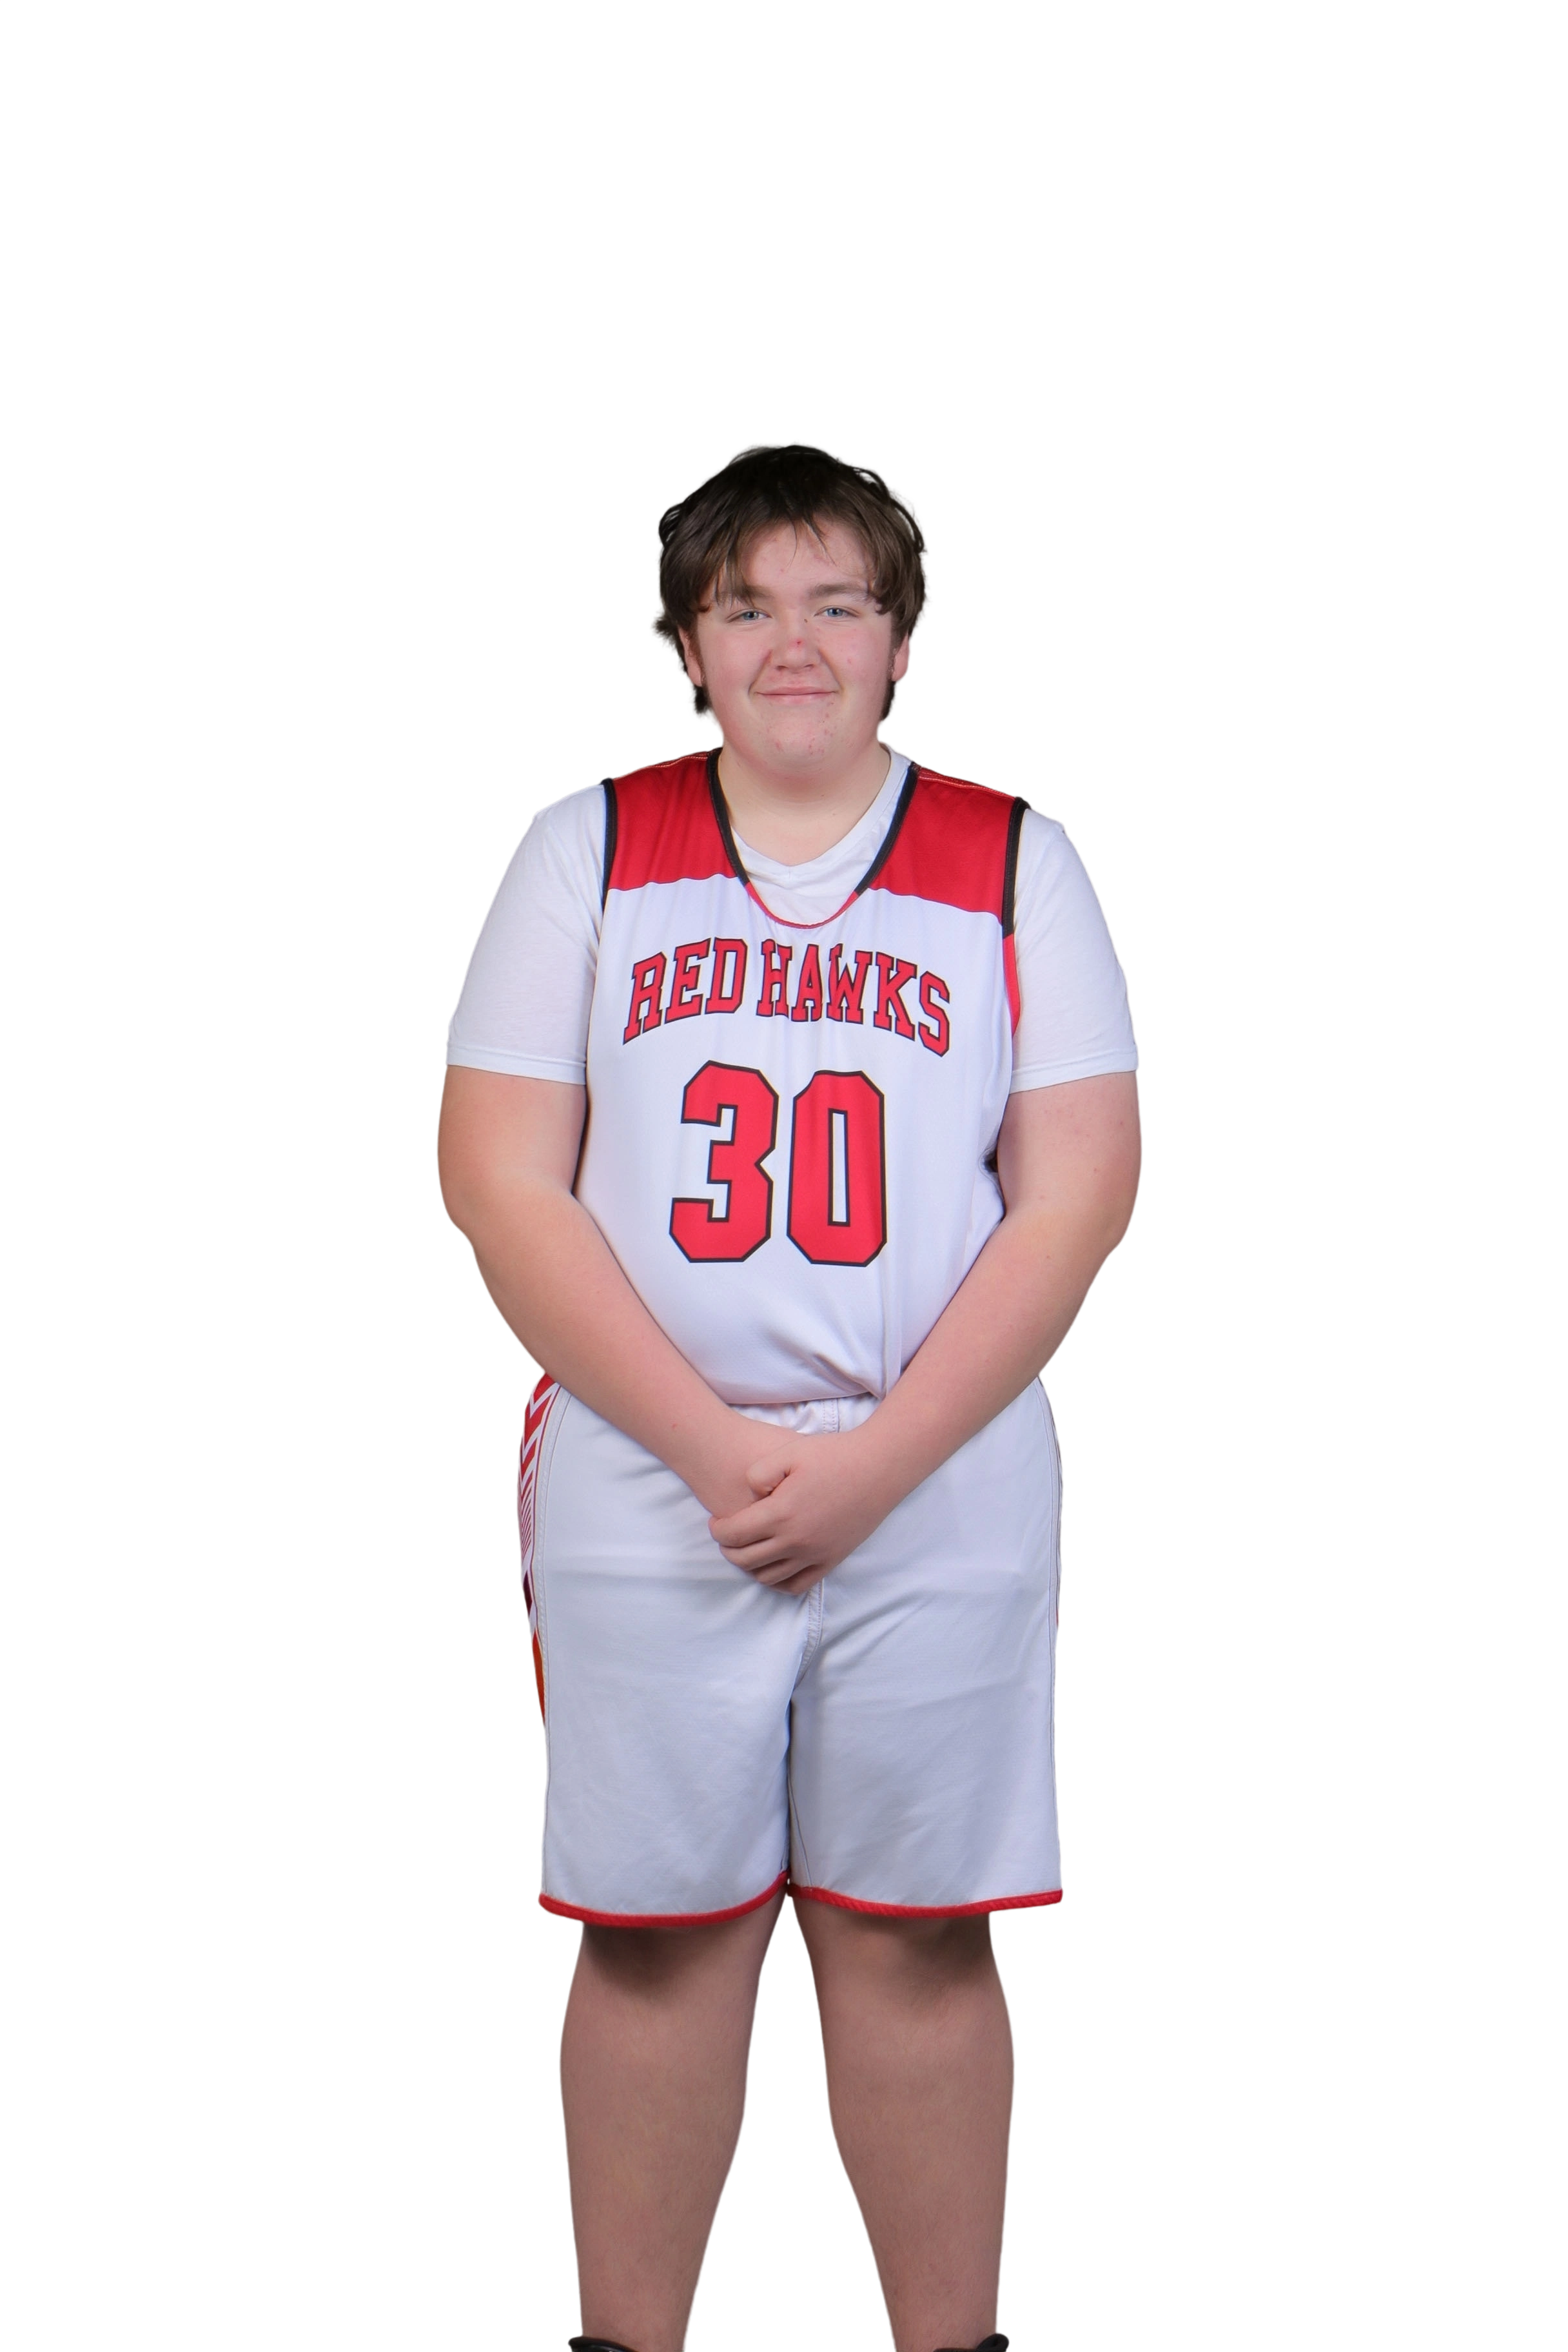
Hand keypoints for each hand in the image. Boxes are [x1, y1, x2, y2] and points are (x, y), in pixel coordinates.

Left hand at [707, 1428, 899, 1597]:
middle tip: (727, 1535)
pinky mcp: (831, 1560)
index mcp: (780, 1514)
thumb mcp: (787, 1451)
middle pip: (745, 1560)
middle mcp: (795, 1541)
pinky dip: (778, 1582)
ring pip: (768, 1577)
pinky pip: (797, 1585)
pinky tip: (773, 1566)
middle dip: (728, 1549)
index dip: (717, 1530)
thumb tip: (748, 1497)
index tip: (716, 1522)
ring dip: (750, 1566)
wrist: (878, 1468)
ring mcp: (815, 1554)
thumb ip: (757, 1474)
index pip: (733, 1535)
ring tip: (748, 1549)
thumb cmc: (833, 1455)